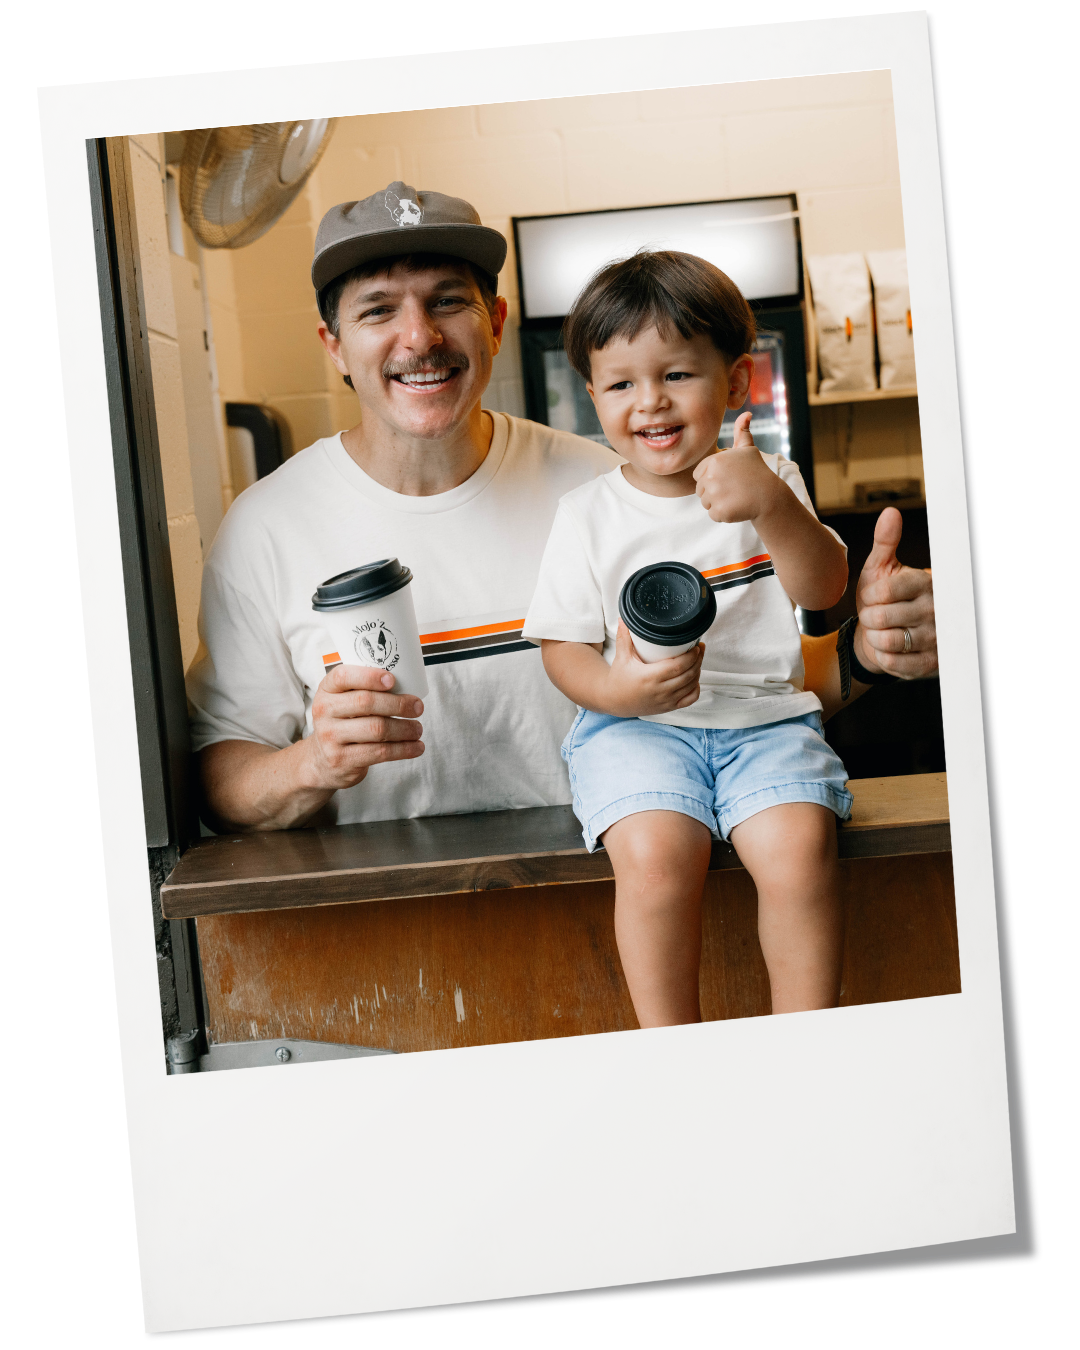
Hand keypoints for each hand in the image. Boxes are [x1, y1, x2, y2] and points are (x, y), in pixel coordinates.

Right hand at [304, 664, 424, 789]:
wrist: (323, 760)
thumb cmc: (343, 723)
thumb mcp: (344, 701)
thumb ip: (365, 689)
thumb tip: (407, 685)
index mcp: (327, 689)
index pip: (344, 676)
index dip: (369, 676)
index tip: (393, 680)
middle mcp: (324, 711)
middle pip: (365, 702)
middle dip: (398, 704)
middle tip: (418, 707)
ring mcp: (330, 736)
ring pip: (376, 729)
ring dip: (405, 728)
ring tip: (418, 728)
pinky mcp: (342, 759)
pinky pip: (380, 752)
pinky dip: (404, 749)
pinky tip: (416, 747)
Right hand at [602, 621, 703, 716]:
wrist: (614, 702)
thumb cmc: (618, 679)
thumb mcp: (621, 658)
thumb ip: (624, 638)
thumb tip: (624, 619)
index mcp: (650, 677)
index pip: (678, 666)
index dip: (691, 657)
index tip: (696, 646)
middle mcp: (660, 691)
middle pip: (688, 675)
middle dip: (698, 661)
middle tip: (700, 649)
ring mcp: (666, 701)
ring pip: (691, 686)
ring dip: (698, 672)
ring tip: (698, 660)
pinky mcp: (668, 707)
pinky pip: (689, 700)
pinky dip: (695, 689)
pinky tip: (694, 679)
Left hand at [693, 413, 778, 523]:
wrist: (769, 496)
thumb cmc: (757, 472)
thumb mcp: (748, 449)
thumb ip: (742, 432)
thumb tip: (746, 413)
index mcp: (713, 462)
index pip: (698, 475)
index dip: (712, 478)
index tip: (728, 479)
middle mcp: (711, 477)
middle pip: (700, 490)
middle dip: (714, 492)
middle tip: (734, 489)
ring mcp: (714, 495)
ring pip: (706, 503)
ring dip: (718, 503)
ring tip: (736, 497)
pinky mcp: (719, 511)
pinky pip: (713, 515)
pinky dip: (724, 514)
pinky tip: (737, 507)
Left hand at [854, 508, 936, 678]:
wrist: (888, 635)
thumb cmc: (883, 600)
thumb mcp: (881, 569)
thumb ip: (885, 542)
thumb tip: (890, 513)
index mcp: (924, 582)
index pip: (884, 591)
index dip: (868, 597)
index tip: (872, 597)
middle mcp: (935, 609)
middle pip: (880, 617)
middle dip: (868, 618)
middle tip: (874, 617)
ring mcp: (936, 637)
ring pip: (886, 641)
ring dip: (873, 638)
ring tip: (880, 631)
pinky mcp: (931, 663)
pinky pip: (894, 663)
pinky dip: (881, 656)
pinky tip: (887, 648)